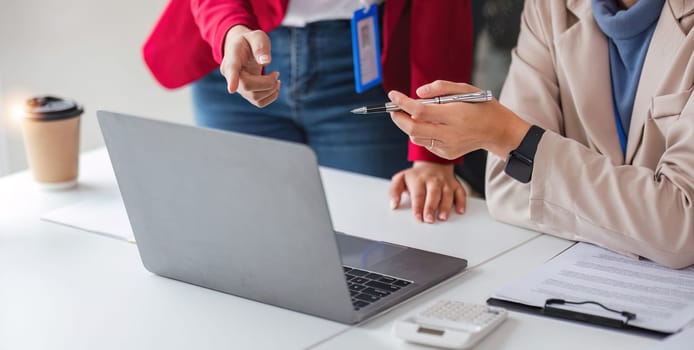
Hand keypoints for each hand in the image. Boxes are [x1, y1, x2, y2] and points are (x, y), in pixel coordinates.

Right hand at [220, 25, 280, 106]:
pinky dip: (271, 96)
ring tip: (276, 78)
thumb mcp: (257, 37)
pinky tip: (274, 86)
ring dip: (271, 90)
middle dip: (267, 82)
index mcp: (232, 57)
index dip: (232, 80)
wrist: (242, 49)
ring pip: (254, 97)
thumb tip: (266, 62)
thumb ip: (260, 47)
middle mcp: (231, 75)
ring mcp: (237, 86)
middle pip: (247, 86)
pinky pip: (259, 102)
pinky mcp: (246, 93)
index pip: (231, 69)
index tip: (231, 89)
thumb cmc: (250, 41)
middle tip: (277, 73)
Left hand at [388, 80, 530, 159]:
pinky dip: (423, 133)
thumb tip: (418, 93)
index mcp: (455, 115)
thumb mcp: (466, 89)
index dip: (403, 103)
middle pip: (412, 128)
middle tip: (393, 108)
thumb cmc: (480, 106)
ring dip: (410, 125)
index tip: (392, 95)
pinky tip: (434, 126)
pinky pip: (426, 143)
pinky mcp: (447, 154)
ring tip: (417, 115)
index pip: (420, 110)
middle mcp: (450, 134)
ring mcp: (448, 147)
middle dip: (398, 118)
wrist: (497, 130)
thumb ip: (441, 88)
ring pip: (416, 137)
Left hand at [389, 162, 465, 222]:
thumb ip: (394, 191)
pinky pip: (460, 192)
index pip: (418, 194)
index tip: (417, 217)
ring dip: (446, 206)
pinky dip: (461, 202)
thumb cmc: (415, 176)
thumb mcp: (400, 179)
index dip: (418, 207)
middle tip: (429, 220)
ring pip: (447, 194)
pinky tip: (460, 211)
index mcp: (419, 179)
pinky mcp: (455, 184)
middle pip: (433, 194)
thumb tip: (393, 205)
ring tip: (443, 217)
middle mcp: (433, 180)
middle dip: (431, 207)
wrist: (432, 163)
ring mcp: (445, 182)